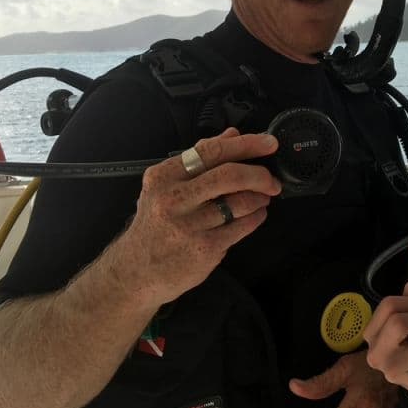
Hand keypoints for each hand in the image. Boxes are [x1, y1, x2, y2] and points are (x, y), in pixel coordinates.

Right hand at [109, 127, 281, 306]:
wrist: (135, 272)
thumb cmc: (155, 225)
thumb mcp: (166, 188)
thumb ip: (200, 160)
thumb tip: (232, 135)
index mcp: (164, 177)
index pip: (210, 151)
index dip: (245, 144)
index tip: (268, 143)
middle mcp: (173, 199)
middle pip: (229, 176)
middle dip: (259, 174)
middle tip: (272, 179)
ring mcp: (189, 226)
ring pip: (240, 203)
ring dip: (260, 198)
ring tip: (262, 198)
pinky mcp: (204, 248)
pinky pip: (242, 226)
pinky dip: (256, 217)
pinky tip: (255, 215)